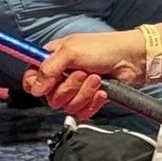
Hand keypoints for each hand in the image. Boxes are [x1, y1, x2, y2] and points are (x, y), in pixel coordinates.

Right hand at [25, 29, 145, 119]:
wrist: (130, 59)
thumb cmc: (103, 48)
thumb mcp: (71, 51)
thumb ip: (48, 69)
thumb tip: (34, 89)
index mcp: (52, 60)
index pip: (31, 79)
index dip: (36, 85)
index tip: (47, 84)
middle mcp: (61, 76)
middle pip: (50, 96)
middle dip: (68, 87)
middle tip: (82, 73)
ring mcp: (75, 90)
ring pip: (67, 106)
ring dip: (83, 93)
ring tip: (96, 79)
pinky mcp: (88, 100)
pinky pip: (82, 112)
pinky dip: (93, 103)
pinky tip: (102, 91)